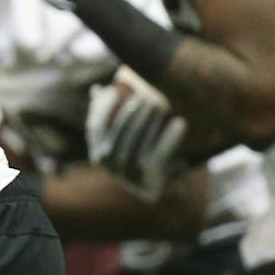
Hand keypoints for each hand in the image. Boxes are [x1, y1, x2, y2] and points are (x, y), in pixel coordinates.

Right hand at [86, 67, 189, 198]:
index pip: (95, 129)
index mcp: (99, 155)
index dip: (102, 109)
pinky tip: (180, 122)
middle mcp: (111, 168)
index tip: (113, 89)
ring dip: (149, 123)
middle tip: (144, 95)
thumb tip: (97, 88)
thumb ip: (109, 113)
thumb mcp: (123, 132)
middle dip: (130, 115)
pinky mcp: (152, 181)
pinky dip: (170, 138)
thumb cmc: (138, 152)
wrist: (158, 186)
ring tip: (160, 103)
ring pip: (138, 146)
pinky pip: (161, 156)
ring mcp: (131, 176)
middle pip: (119, 138)